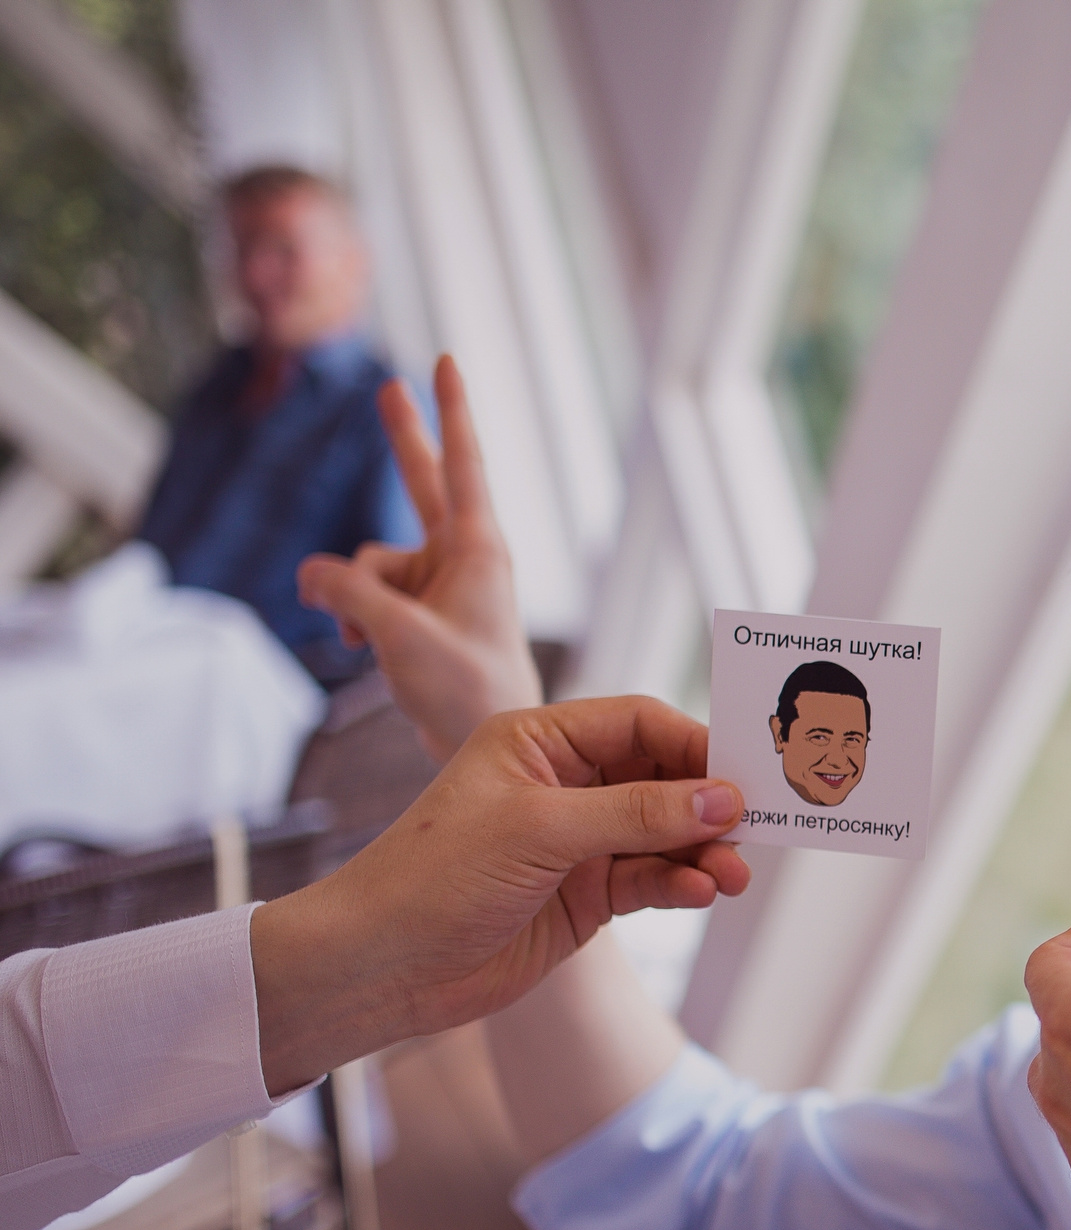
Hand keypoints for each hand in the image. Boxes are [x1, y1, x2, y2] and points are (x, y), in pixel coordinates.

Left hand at [250, 696, 750, 1091]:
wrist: (382, 967)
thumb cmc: (434, 876)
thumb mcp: (539, 830)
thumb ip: (636, 813)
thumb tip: (722, 800)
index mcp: (539, 742)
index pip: (638, 723)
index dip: (694, 744)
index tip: (743, 773)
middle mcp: (563, 785)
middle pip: (662, 778)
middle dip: (709, 803)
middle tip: (757, 825)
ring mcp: (577, 843)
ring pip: (664, 834)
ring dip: (703, 852)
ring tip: (732, 875)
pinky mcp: (585, 896)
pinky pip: (651, 880)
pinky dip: (680, 884)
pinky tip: (700, 892)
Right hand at [299, 355, 542, 759]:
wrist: (479, 744)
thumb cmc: (462, 689)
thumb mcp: (397, 633)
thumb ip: (347, 591)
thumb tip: (311, 574)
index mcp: (478, 549)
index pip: (463, 465)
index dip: (451, 412)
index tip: (448, 362)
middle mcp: (460, 557)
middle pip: (422, 483)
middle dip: (403, 439)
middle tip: (391, 385)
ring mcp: (436, 583)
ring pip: (367, 563)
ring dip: (353, 596)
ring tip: (371, 638)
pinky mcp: (415, 610)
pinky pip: (362, 593)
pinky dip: (353, 615)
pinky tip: (362, 645)